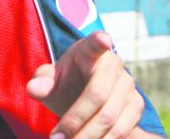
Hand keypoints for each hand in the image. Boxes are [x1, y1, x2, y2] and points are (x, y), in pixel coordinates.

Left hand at [26, 31, 145, 138]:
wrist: (87, 96)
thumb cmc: (66, 84)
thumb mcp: (51, 81)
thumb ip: (42, 82)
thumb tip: (33, 88)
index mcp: (89, 50)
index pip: (95, 43)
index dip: (99, 41)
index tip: (103, 40)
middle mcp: (114, 64)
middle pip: (97, 94)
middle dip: (75, 120)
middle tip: (55, 138)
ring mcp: (128, 84)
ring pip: (110, 117)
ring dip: (86, 136)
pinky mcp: (136, 105)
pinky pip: (122, 130)